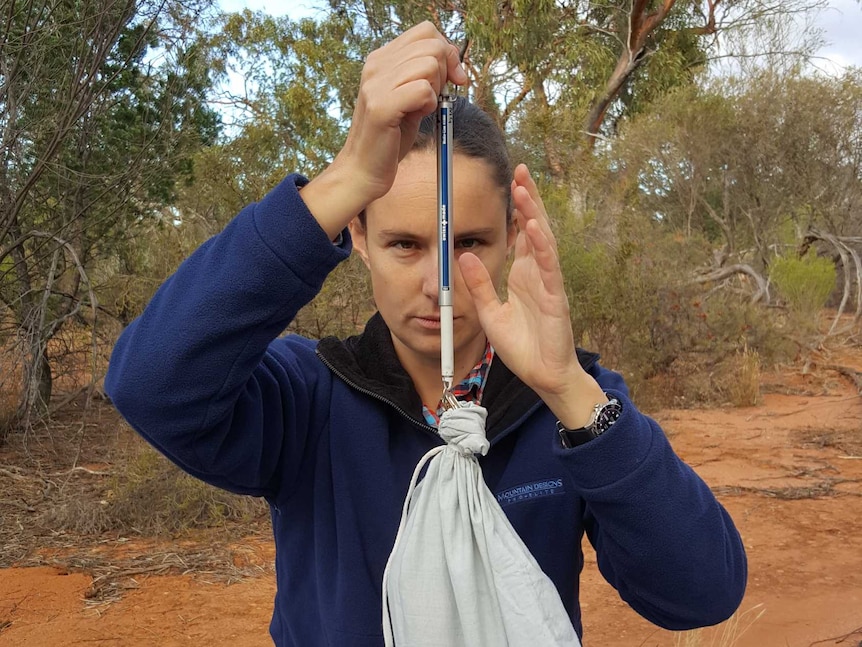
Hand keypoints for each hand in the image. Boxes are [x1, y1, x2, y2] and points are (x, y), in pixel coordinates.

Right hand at [301, 22, 466, 238]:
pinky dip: (429, 106)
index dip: (447, 52)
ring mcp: (376, 84)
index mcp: (382, 58)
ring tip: (420, 109)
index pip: (426, 31)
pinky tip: (414, 117)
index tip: (452, 79)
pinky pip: (423, 90)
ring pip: (430, 65)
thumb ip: (427, 74)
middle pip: (432, 46)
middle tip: (434, 98)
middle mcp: (376, 65)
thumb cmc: (390, 135)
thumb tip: (455, 58)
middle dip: (446, 72)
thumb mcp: (411, 97)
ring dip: (436, 90)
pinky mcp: (381, 106)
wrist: (364, 168)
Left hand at [459, 164, 605, 427]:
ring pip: (543, 241)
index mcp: (524, 275)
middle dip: (527, 199)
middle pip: (534, 228)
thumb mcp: (489, 312)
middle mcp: (538, 273)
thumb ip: (478, 284)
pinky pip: (549, 268)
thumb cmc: (521, 345)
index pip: (521, 234)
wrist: (542, 375)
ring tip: (524, 189)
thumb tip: (462, 254)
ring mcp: (549, 283)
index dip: (516, 209)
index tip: (509, 183)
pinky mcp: (556, 298)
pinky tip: (535, 227)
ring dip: (534, 214)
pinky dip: (542, 247)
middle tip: (519, 170)